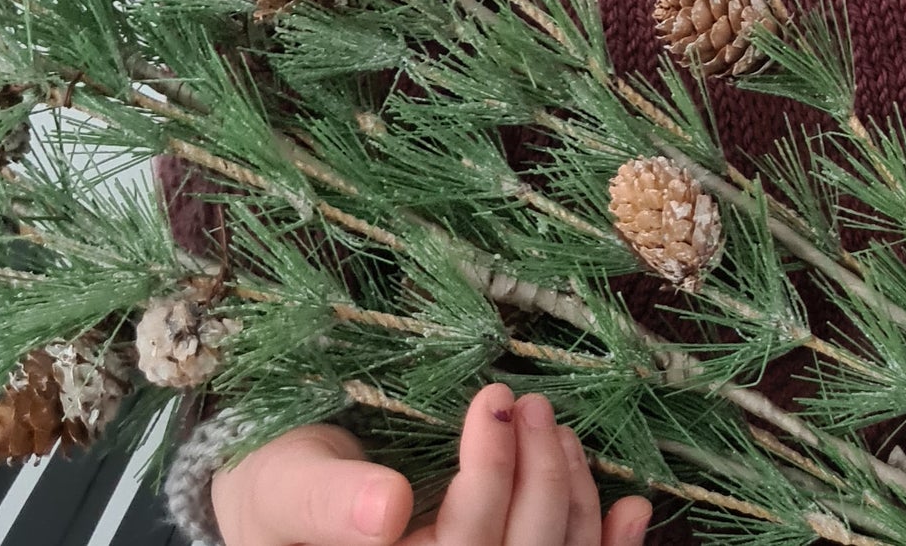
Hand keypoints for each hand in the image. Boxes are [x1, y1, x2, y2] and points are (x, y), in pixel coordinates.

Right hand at [211, 385, 653, 545]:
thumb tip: (386, 508)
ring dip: (574, 499)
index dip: (490, 476)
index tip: (494, 397)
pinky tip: (630, 507)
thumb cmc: (276, 492)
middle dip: (540, 479)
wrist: (281, 508)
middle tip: (536, 404)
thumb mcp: (286, 486)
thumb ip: (329, 500)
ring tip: (561, 433)